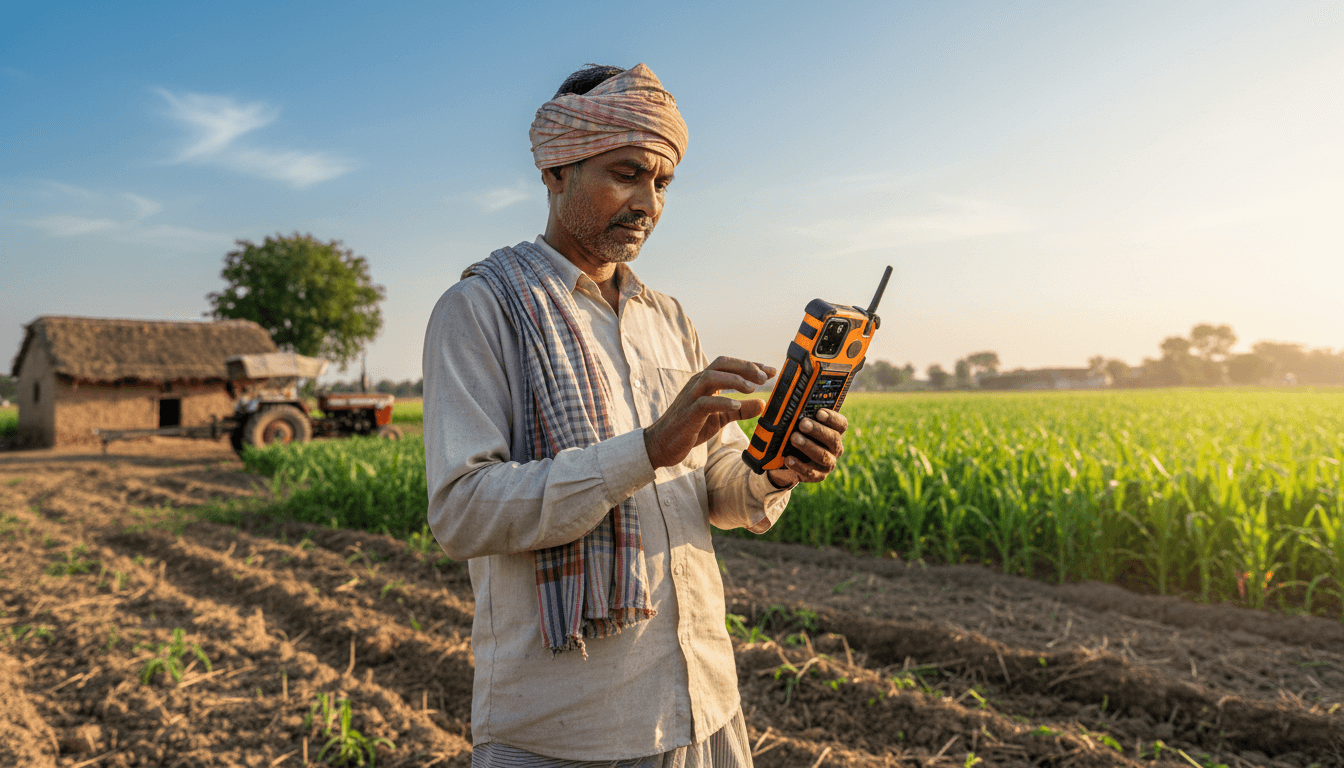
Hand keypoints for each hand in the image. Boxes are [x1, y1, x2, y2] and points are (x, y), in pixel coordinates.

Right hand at [644, 356, 774, 468]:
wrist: (662, 444)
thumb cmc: (690, 428)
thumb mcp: (720, 418)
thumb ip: (740, 410)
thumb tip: (763, 403)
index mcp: (706, 383)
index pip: (730, 365)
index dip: (752, 365)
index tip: (772, 371)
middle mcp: (698, 384)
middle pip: (722, 364)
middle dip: (745, 367)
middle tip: (765, 377)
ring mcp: (691, 397)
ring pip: (712, 377)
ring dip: (734, 380)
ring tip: (752, 388)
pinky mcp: (688, 413)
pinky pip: (705, 402)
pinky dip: (722, 401)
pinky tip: (736, 406)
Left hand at [765, 408, 846, 486]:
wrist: (788, 460)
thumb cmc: (795, 434)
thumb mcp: (796, 423)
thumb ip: (794, 414)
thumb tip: (773, 401)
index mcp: (834, 431)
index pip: (841, 424)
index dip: (832, 418)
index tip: (818, 412)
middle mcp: (835, 448)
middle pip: (833, 438)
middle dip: (818, 430)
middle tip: (803, 424)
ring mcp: (828, 463)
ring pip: (823, 455)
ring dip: (808, 446)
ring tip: (794, 438)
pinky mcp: (818, 476)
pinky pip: (810, 472)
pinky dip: (799, 465)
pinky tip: (788, 459)